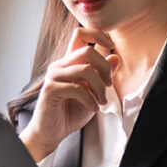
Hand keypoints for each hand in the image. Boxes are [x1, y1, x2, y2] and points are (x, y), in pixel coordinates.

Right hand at [22, 28, 117, 162]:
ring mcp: (54, 76)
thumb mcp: (94, 92)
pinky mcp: (50, 90)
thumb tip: (115, 57)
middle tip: (109, 85)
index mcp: (70, 62)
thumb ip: (103, 76)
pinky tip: (92, 108)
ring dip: (100, 88)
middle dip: (105, 68)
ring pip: (85, 69)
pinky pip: (77, 89)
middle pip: (87, 50)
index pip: (80, 34)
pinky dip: (90, 100)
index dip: (98, 34)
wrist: (52, 132)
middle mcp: (61, 65)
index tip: (110, 47)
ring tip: (101, 101)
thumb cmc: (71, 111)